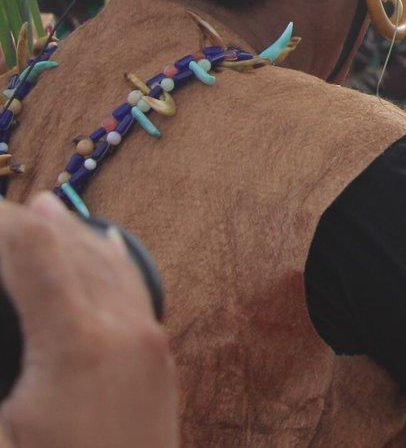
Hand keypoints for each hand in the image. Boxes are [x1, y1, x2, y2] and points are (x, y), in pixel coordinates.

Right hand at [0, 196, 177, 447]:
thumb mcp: (0, 438)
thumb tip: (1, 323)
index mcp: (75, 344)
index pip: (32, 252)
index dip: (0, 223)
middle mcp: (122, 328)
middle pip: (71, 247)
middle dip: (26, 223)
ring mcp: (148, 340)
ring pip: (106, 261)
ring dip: (67, 232)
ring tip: (33, 210)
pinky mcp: (160, 357)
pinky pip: (132, 285)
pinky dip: (104, 255)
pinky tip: (97, 242)